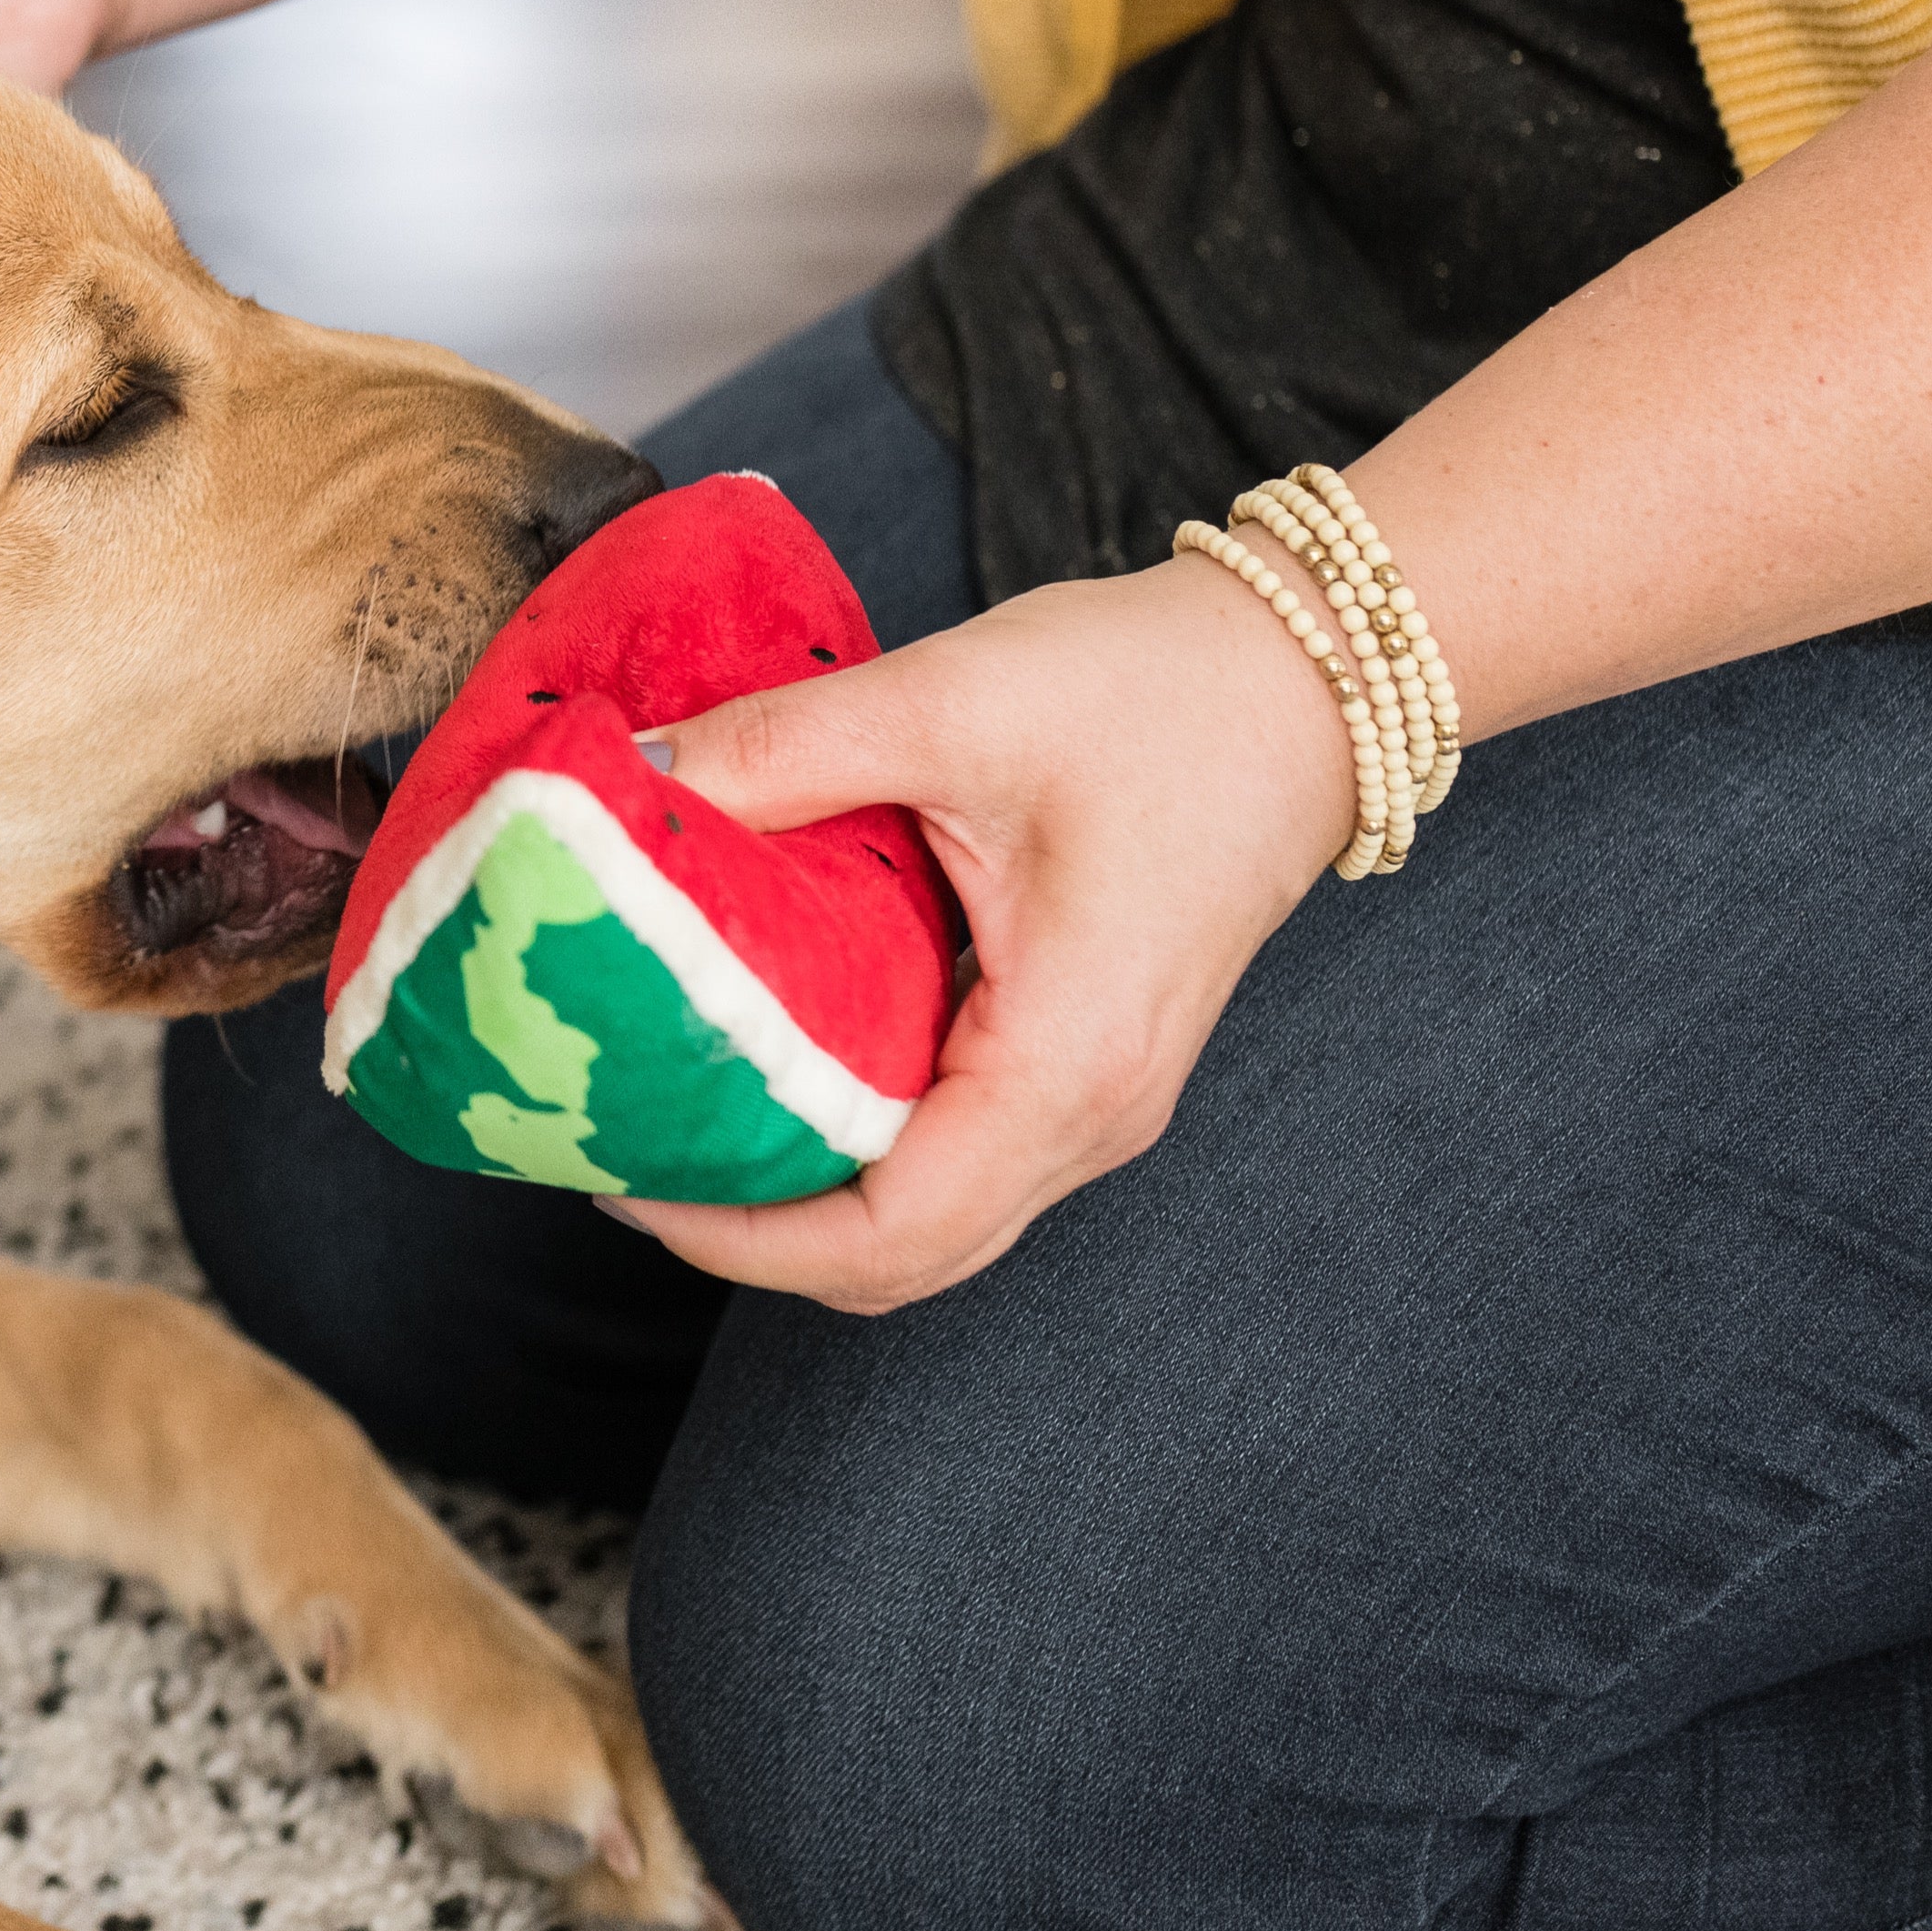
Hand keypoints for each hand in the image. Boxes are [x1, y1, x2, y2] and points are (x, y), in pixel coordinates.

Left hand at [612, 552, 1361, 1312]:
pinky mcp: (1080, 1058)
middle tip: (615, 1137)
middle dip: (745, 1229)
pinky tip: (762, 1059)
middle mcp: (1091, 1116)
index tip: (618, 1172)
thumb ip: (778, 749)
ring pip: (924, 1216)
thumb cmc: (1161, 689)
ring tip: (668, 1105)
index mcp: (1065, 1064)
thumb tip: (623, 787)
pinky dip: (849, 1140)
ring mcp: (1095, 1098)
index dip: (733, 1237)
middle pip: (896, 1259)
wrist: (1316, 671)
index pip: (884, 1239)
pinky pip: (951, 1151)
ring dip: (794, 1190)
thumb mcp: (949, 700)